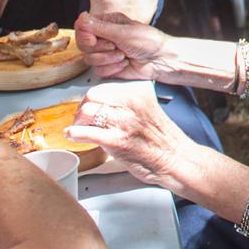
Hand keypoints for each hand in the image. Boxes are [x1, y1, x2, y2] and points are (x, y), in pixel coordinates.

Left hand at [64, 82, 193, 188]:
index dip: (93, 99)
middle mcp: (132, 104)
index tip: (90, 107)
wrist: (177, 160)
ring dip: (78, 121)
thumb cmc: (163, 140)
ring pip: (87, 111)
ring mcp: (124, 122)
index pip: (104, 87)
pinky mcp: (117, 141)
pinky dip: (75, 134)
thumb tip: (102, 105)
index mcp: (139, 93)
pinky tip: (72, 136)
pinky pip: (87, 132)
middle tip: (82, 119)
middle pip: (93, 96)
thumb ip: (128, 105)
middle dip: (82, 108)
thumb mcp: (148, 111)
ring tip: (80, 129)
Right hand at [74, 10, 171, 80]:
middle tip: (115, 46)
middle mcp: (103, 37)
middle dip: (100, 48)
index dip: (84, 35)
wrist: (160, 60)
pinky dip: (112, 68)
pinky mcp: (107, 66)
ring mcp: (104, 53)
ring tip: (123, 55)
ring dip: (108, 59)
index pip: (82, 27)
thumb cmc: (148, 41)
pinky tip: (124, 64)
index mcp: (107, 23)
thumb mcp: (124, 32)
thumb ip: (100, 27)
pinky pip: (98, 70)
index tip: (93, 39)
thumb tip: (81, 19)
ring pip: (89, 59)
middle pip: (83, 45)